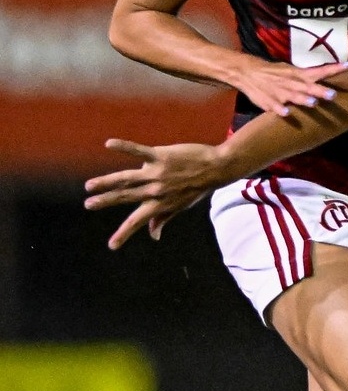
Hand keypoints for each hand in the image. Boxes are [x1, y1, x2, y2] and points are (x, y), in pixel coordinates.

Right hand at [84, 139, 230, 248]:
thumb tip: (153, 235)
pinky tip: (109, 144)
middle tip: (88, 204)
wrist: (217, 168)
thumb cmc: (197, 187)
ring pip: (127, 178)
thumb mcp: (182, 206)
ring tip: (90, 186)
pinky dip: (125, 147)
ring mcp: (158, 173)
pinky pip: (139, 151)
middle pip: (126, 197)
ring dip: (107, 181)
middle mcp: (156, 191)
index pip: (138, 221)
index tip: (112, 246)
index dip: (124, 234)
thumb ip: (164, 218)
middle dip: (106, 201)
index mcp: (160, 204)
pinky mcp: (161, 156)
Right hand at [224, 56, 344, 116]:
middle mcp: (292, 82)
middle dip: (320, 91)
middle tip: (333, 95)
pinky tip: (286, 113)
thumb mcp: (292, 71)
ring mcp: (280, 92)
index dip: (334, 69)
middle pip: (309, 87)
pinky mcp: (268, 101)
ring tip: (313, 104)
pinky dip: (280, 109)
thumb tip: (331, 76)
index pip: (320, 71)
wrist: (247, 72)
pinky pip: (275, 106)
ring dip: (303, 100)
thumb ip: (310, 77)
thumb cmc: (275, 73)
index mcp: (299, 75)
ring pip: (294, 96)